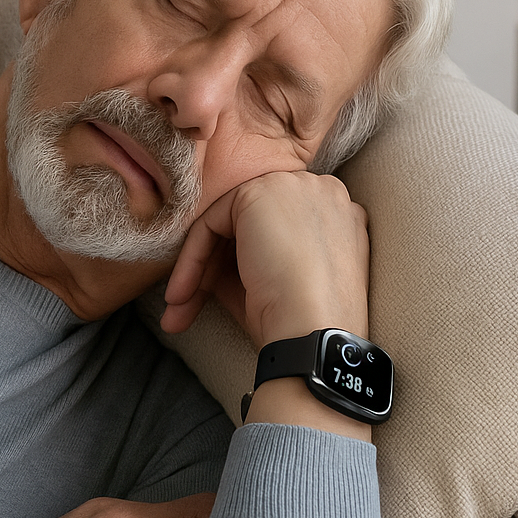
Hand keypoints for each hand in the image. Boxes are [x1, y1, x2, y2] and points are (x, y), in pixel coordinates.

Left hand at [161, 171, 369, 347]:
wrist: (315, 332)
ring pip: (229, 222)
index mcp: (339, 218)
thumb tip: (203, 263)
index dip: (241, 264)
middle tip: (186, 308)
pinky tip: (183, 295)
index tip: (221, 300)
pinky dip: (192, 258)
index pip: (277, 231)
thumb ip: (246, 260)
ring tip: (178, 310)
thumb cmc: (301, 323)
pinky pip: (212, 221)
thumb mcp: (273, 285)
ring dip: (198, 267)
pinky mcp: (262, 190)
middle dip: (212, 267)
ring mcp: (295, 185)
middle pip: (250, 224)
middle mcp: (322, 192)